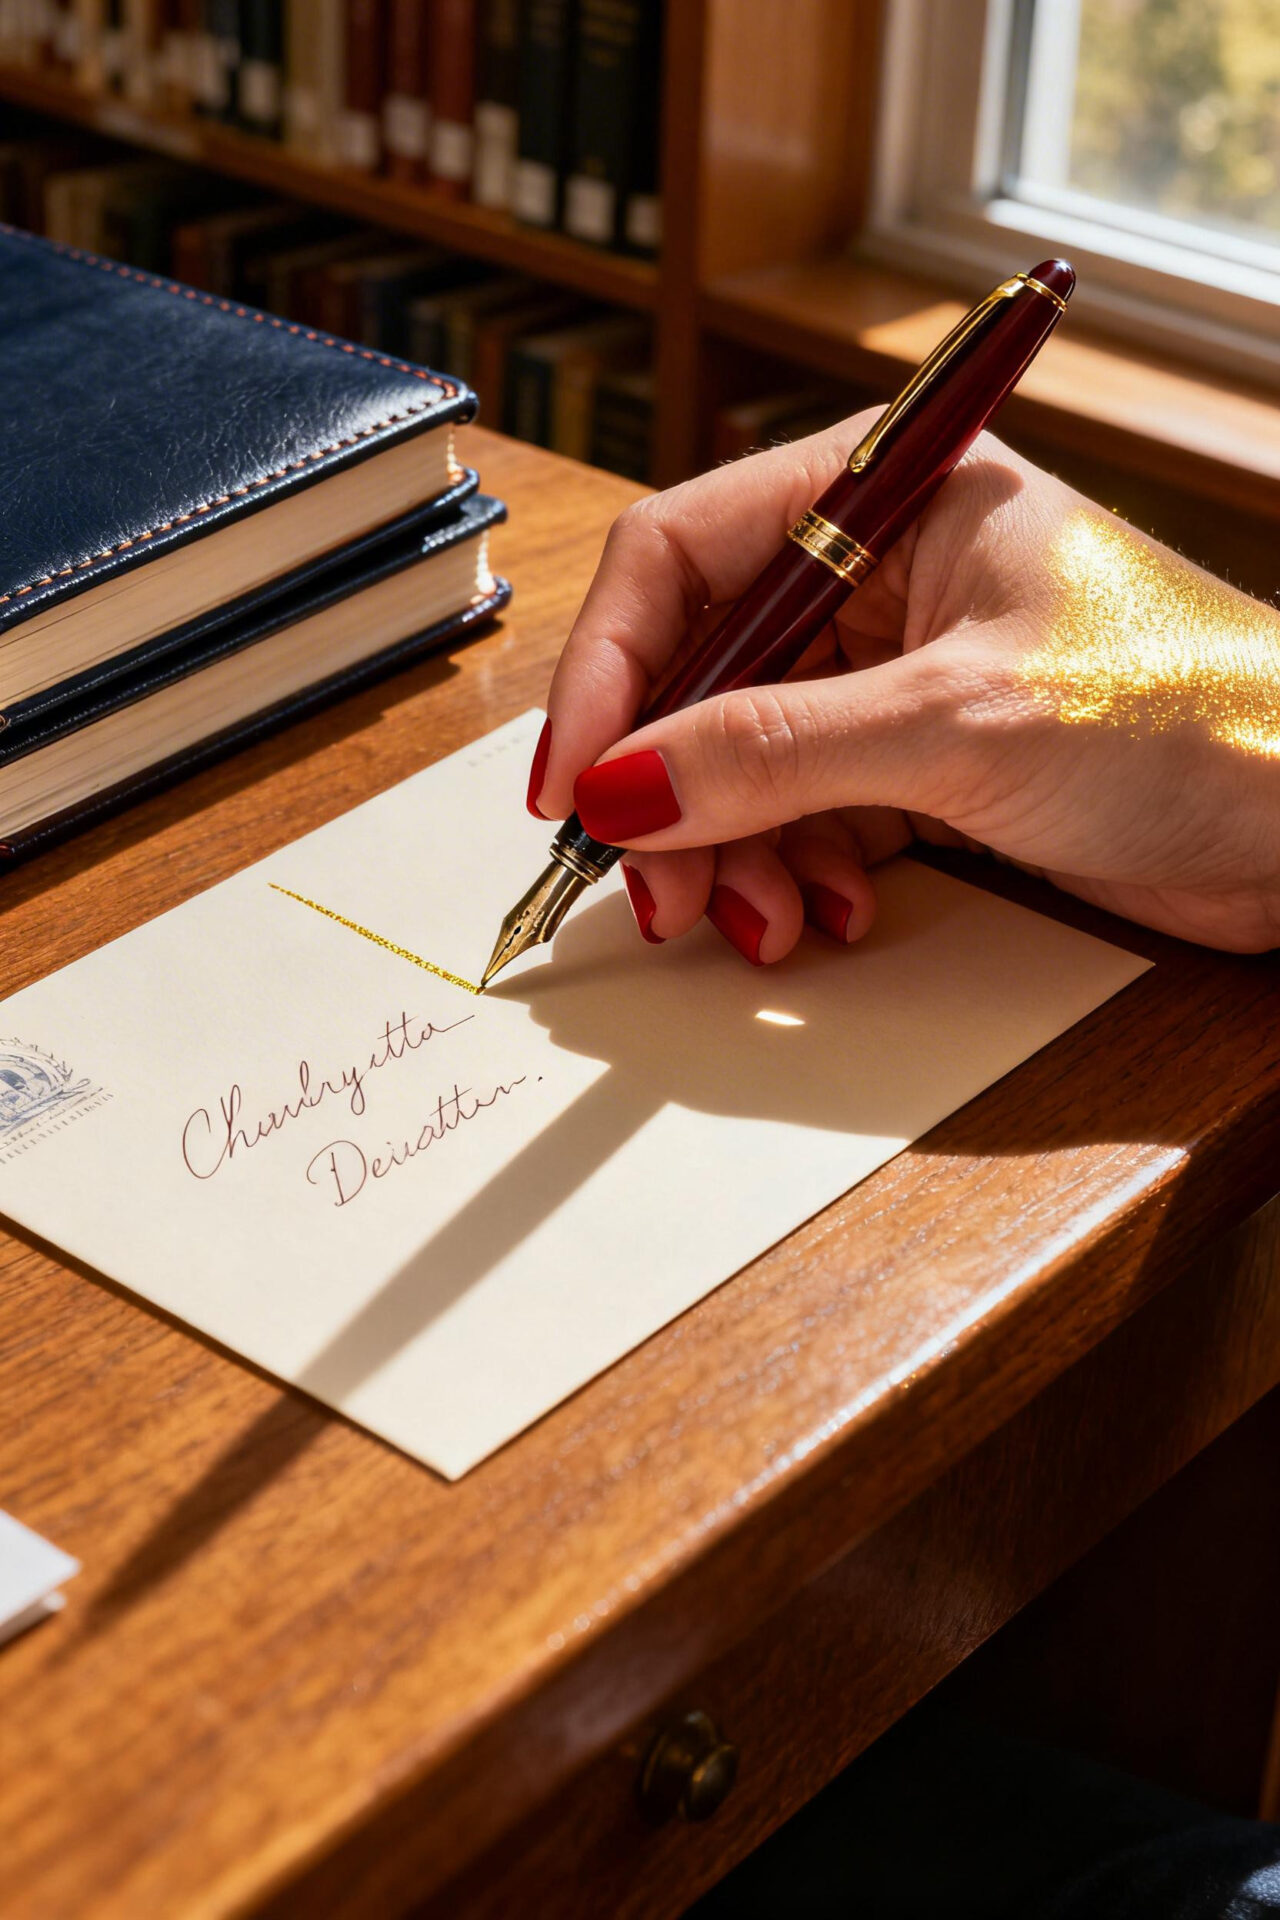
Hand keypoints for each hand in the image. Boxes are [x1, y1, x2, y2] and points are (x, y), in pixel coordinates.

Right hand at [529, 414, 1279, 958]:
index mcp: (888, 491)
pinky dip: (800, 869)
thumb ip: (769, 755)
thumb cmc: (1186, 716)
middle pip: (705, 671)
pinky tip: (830, 914)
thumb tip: (616, 787)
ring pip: (748, 756)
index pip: (683, 556)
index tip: (573, 784)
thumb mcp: (954, 727)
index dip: (610, 672)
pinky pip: (810, 809)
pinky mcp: (928, 758)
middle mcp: (883, 569)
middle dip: (671, 789)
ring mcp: (902, 669)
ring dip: (735, 849)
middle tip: (657, 888)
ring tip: (765, 921)